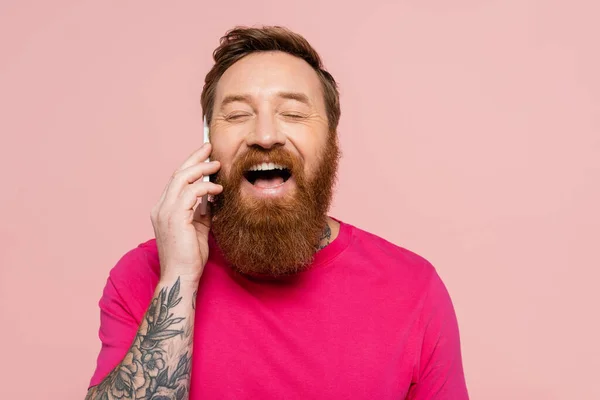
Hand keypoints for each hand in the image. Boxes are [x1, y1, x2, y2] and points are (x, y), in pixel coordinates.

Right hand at [150, 143, 222, 283]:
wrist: (182, 276)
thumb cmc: (189, 257)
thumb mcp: (198, 228)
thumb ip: (202, 212)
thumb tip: (211, 198)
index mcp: (164, 209)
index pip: (176, 180)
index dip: (190, 165)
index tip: (205, 155)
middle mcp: (161, 207)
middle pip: (177, 174)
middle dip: (194, 158)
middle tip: (210, 148)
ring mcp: (165, 212)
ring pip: (182, 179)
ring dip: (202, 169)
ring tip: (217, 165)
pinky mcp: (175, 217)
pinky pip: (191, 193)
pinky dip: (205, 187)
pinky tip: (217, 189)